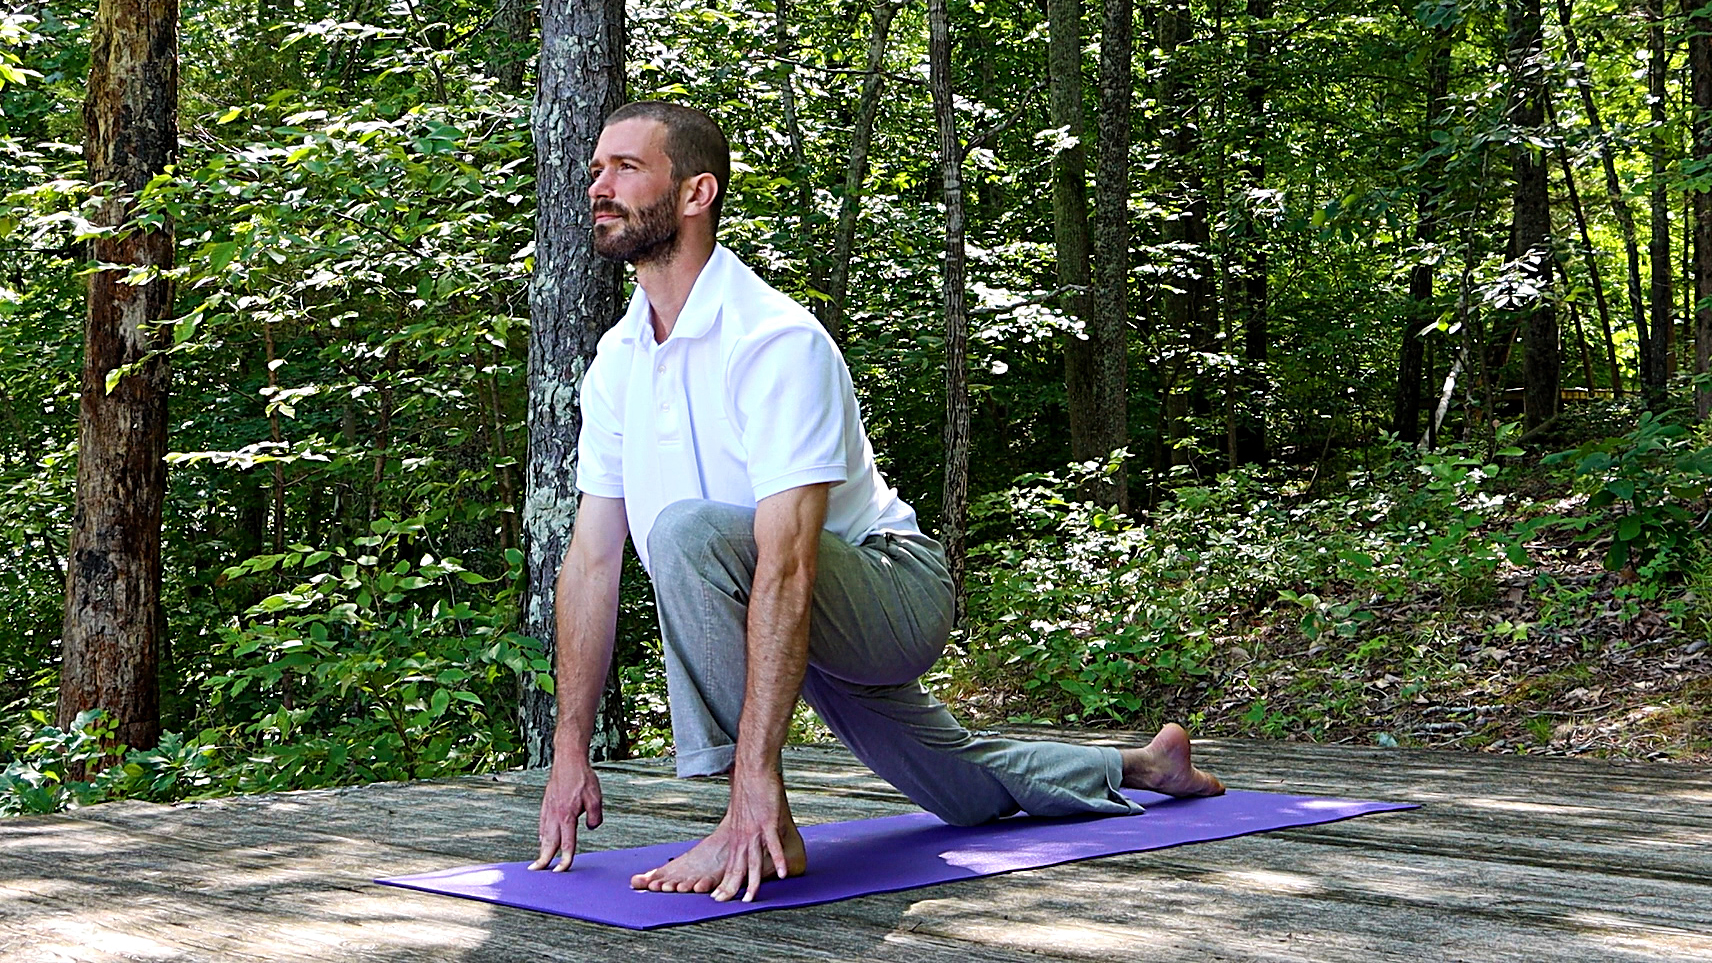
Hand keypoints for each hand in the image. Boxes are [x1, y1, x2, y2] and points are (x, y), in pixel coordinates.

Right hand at [529, 759, 602, 871]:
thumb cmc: (583, 778)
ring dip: (541, 849)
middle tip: (536, 872)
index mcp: (567, 816)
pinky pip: (542, 824)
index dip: (564, 859)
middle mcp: (555, 815)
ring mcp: (548, 809)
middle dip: (543, 860)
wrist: (568, 760)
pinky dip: (542, 835)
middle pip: (549, 843)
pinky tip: (542, 840)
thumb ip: (594, 816)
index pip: (566, 843)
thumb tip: (590, 827)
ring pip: (544, 834)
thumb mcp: (595, 798)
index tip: (561, 870)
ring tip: (538, 861)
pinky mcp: (546, 804)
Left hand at [711, 767, 791, 901]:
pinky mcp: (767, 822)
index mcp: (737, 837)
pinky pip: (772, 845)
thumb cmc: (750, 792)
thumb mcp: (743, 817)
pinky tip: (781, 873)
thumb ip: (745, 832)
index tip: (718, 898)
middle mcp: (743, 837)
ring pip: (753, 861)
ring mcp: (755, 831)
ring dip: (753, 881)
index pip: (730, 865)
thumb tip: (746, 842)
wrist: (753, 772)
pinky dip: (777, 859)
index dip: (724, 883)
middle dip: (732, 888)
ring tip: (752, 898)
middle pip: (737, 867)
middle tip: (726, 904)